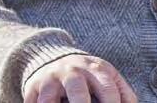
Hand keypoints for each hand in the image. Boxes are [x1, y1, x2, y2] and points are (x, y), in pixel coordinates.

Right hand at [22, 55, 137, 102]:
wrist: (52, 57)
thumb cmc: (87, 76)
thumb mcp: (107, 77)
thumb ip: (123, 93)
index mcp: (97, 69)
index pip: (109, 90)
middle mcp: (73, 71)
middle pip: (78, 94)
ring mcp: (52, 79)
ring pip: (49, 100)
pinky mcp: (33, 87)